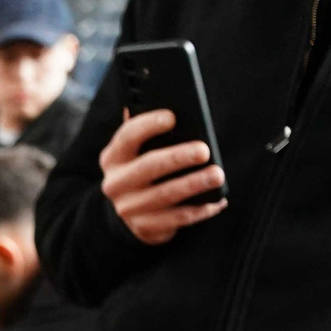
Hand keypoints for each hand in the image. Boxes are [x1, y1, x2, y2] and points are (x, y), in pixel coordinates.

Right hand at [98, 109, 226, 244]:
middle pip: (148, 167)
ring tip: (217, 175)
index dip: (148, 125)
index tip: (172, 117)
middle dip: (177, 158)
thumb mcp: (137, 151)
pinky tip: (216, 201)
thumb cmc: (143, 169)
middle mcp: (115, 183)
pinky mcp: (143, 228)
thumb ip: (147, 131)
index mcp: (113, 157)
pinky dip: (199, 211)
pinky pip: (176, 219)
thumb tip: (168, 103)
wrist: (131, 211)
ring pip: (164, 195)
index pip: (127, 137)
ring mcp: (127, 208)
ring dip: (193, 184)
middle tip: (204, 151)